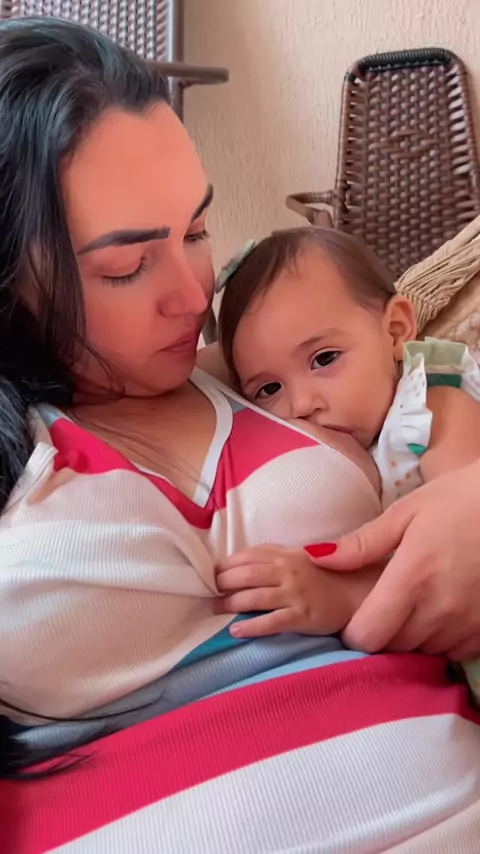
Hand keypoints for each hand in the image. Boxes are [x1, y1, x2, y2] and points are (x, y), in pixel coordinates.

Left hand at [216, 544, 372, 638]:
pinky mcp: (302, 617)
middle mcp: (289, 571)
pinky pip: (270, 622)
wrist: (356, 596)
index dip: (226, 565)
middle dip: (223, 583)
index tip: (211, 573)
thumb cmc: (324, 576)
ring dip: (230, 604)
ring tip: (217, 609)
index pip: (248, 556)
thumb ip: (272, 555)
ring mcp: (295, 594)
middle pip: (247, 575)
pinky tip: (235, 631)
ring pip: (254, 597)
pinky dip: (250, 627)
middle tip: (211, 591)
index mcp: (286, 554)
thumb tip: (239, 560)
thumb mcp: (299, 557)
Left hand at [318, 459, 479, 659]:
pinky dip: (442, 639)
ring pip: (423, 651)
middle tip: (385, 604)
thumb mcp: (407, 512)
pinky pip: (454, 651)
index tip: (355, 614)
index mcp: (412, 578)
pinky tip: (442, 611)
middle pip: (392, 647)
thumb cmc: (459, 500)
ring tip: (415, 604)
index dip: (354, 631)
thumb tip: (317, 557)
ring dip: (412, 636)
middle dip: (382, 632)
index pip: (367, 636)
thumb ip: (362, 543)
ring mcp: (467, 623)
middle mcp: (440, 609)